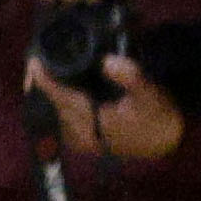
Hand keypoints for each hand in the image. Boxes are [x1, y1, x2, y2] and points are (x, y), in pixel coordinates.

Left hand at [30, 54, 185, 164]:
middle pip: (50, 105)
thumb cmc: (157, 116)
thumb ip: (131, 77)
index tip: (34, 61)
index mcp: (93, 124)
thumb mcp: (149, 93)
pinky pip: (59, 117)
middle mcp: (80, 135)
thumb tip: (107, 62)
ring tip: (43, 69)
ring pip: (52, 112)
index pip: (60, 99)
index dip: (44, 80)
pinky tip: (56, 85)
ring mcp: (79, 139)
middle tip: (36, 60)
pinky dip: (56, 101)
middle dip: (41, 83)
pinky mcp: (81, 139)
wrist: (166, 140)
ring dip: (47, 92)